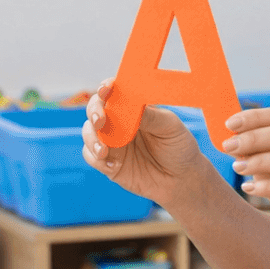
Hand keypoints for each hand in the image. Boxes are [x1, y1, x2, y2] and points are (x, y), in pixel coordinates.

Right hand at [81, 79, 202, 207]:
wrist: (181, 180)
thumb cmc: (178, 147)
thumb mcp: (170, 127)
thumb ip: (150, 116)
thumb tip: (130, 106)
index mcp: (134, 108)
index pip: (115, 92)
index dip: (106, 88)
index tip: (106, 90)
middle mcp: (119, 122)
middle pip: (95, 109)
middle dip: (94, 112)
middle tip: (100, 121)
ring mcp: (112, 142)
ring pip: (88, 132)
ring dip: (91, 138)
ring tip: (103, 150)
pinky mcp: (107, 162)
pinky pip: (90, 156)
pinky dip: (96, 159)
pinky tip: (113, 166)